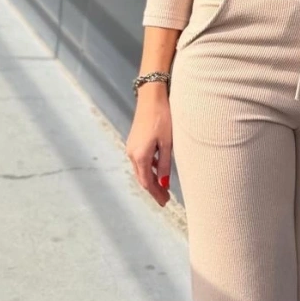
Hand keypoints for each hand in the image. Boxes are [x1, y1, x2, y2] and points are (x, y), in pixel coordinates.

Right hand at [126, 87, 173, 206]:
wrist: (151, 98)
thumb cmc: (163, 118)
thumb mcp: (167, 143)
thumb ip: (165, 164)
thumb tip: (165, 183)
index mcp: (140, 156)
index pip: (147, 182)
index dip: (156, 194)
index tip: (165, 202)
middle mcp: (132, 153)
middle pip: (142, 178)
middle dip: (154, 189)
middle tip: (165, 199)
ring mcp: (131, 146)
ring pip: (140, 170)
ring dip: (151, 180)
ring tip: (164, 188)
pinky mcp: (133, 141)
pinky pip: (140, 160)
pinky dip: (149, 169)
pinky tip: (158, 170)